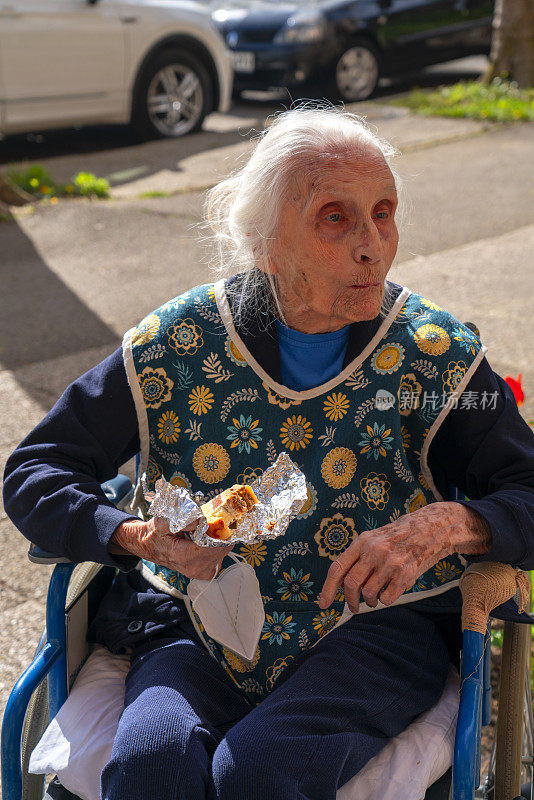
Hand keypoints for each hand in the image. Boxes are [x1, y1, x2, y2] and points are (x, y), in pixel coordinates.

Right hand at [110, 517, 233, 579]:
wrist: (149, 545)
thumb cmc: (156, 532)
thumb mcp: (164, 520)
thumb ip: (182, 519)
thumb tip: (202, 521)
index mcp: (182, 555)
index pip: (212, 548)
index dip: (221, 535)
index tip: (222, 523)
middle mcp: (191, 567)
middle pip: (219, 552)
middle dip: (222, 537)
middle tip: (217, 524)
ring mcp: (197, 573)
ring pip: (220, 557)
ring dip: (220, 544)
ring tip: (211, 533)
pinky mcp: (200, 573)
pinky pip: (217, 562)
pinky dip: (217, 551)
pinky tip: (209, 542)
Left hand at [318, 502, 490, 612]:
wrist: (430, 529)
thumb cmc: (397, 537)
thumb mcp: (373, 539)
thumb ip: (356, 558)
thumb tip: (339, 586)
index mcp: (361, 542)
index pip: (337, 568)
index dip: (327, 589)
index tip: (323, 605)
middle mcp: (373, 550)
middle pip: (351, 585)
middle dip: (350, 601)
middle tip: (354, 608)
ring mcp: (390, 562)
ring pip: (369, 594)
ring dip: (370, 601)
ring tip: (375, 598)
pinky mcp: (406, 573)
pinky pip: (387, 598)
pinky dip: (386, 600)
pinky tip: (391, 591)